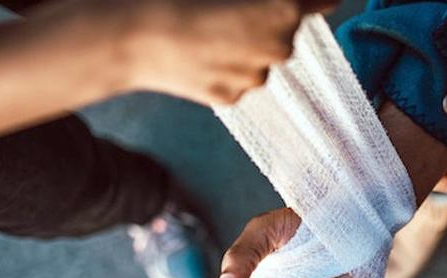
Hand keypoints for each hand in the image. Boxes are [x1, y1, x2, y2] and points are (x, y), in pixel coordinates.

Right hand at [121, 0, 337, 103]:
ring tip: (204, 28)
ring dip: (244, 42)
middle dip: (266, 17)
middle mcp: (279, 49)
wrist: (128, 35)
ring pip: (260, 56)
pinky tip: (196, 51)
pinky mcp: (231, 98)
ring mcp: (255, 78)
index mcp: (283, 11)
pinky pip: (237, 76)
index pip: (319, 1)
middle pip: (285, 30)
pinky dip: (223, 64)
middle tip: (226, 6)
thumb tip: (304, 0)